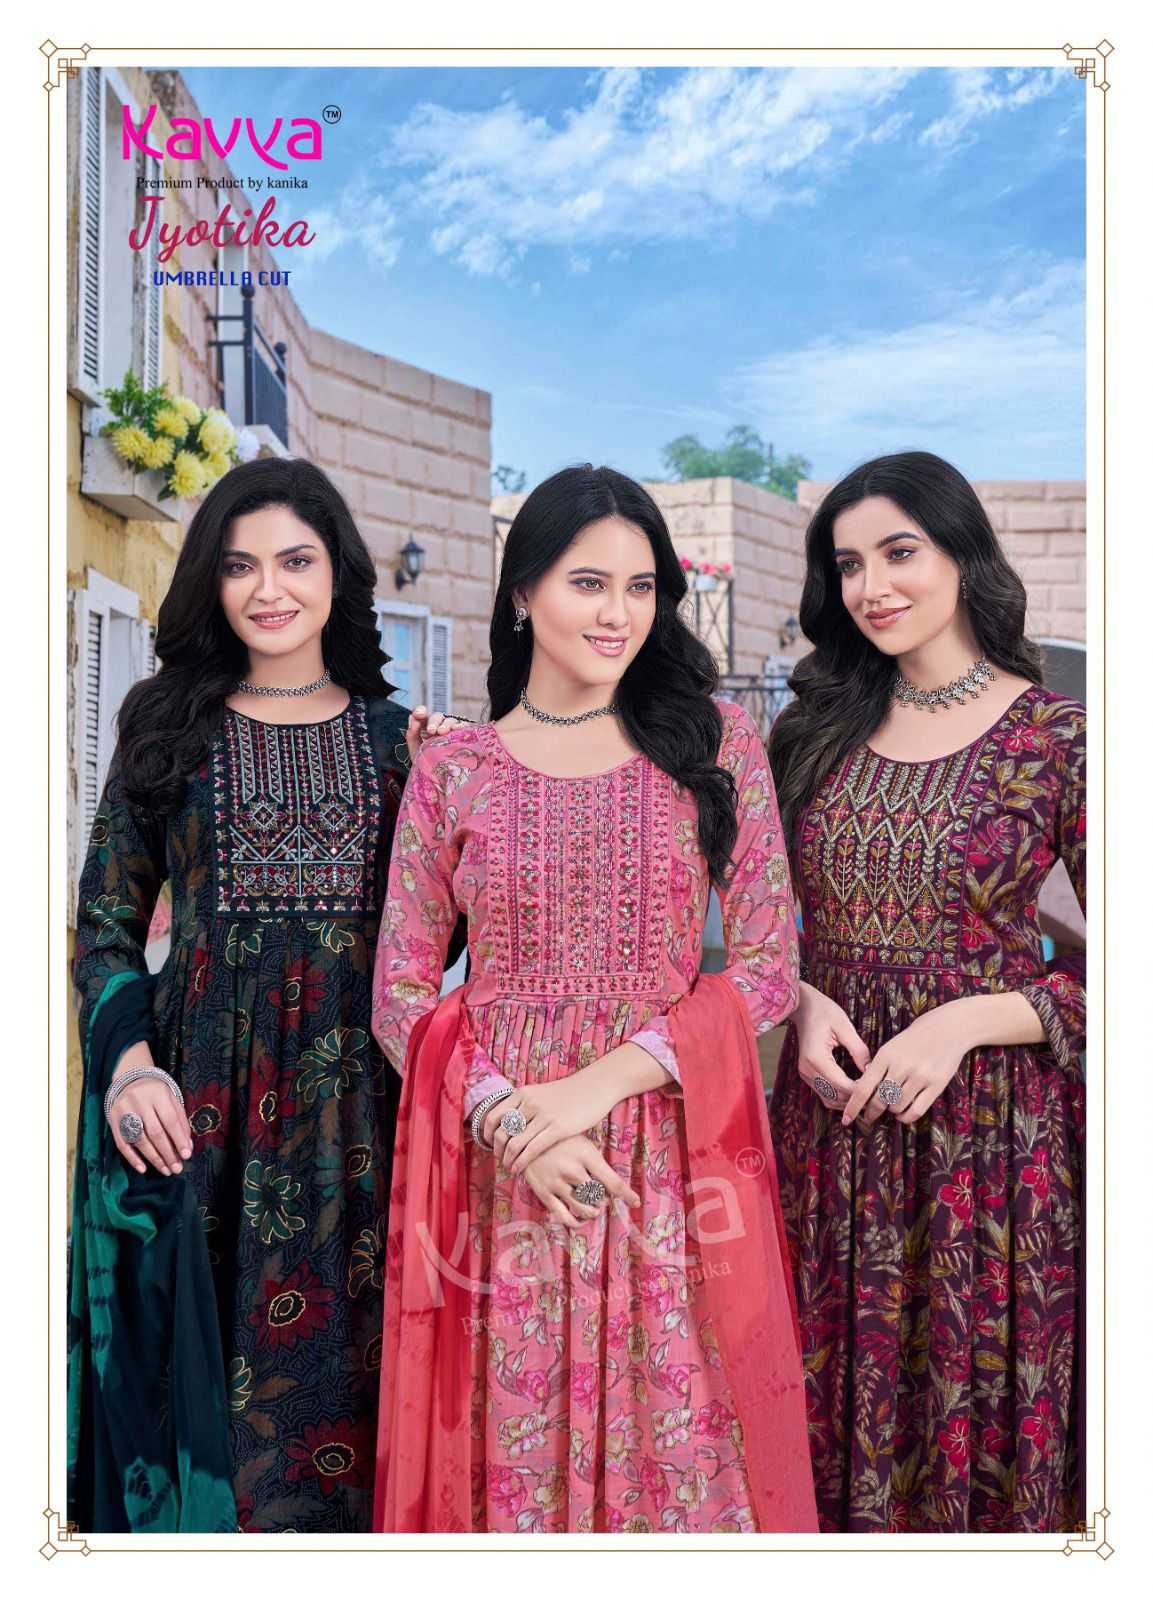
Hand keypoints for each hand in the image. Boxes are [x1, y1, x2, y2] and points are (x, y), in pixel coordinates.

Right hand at [107, 1059, 193, 1176]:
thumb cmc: (155, 1092)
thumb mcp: (171, 1099)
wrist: (129, 1078)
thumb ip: (180, 1120)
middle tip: (176, 1168)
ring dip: (153, 1158)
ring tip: (165, 1170)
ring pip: (139, 1140)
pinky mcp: (112, 1120)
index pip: (170, 1120)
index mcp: (158, 1093)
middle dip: (167, 1153)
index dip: (178, 1139)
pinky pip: (122, 1143)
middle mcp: (139, 1101)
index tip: (186, 1155)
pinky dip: (132, 1158)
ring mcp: (124, 1111)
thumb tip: (187, 1146)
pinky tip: (143, 1168)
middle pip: (155, 1132)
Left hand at [404, 705, 468, 764]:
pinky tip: (458, 729)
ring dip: (446, 724)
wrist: (439, 780)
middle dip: (434, 721)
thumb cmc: (427, 765)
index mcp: (425, 728)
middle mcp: (439, 726)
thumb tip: (413, 719)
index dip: (420, 711)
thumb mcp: (416, 752)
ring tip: (443, 732)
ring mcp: (452, 731)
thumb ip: (412, 735)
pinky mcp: (463, 736)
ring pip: (450, 720)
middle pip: (437, 716)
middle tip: (431, 730)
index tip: (419, 714)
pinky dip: (461, 726)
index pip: (423, 715)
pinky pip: (464, 727)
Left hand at [485, 1073, 617, 1175]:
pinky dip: (521, 1162)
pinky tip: (519, 1169)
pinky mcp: (558, 1128)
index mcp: (522, 1093)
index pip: (493, 1117)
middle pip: (501, 1132)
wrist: (596, 1086)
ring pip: (514, 1143)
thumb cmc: (570, 1093)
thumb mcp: (542, 1093)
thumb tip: (512, 1124)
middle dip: (497, 1151)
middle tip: (500, 1160)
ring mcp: (543, 1115)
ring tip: (509, 1168)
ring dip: (508, 1160)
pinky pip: (532, 1149)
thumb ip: (526, 1105)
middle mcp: (529, 1103)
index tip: (490, 1146)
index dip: (487, 1135)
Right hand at [519, 1134, 640, 1229]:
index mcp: (586, 1154)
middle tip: (602, 1199)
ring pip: (583, 1208)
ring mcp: (557, 1183)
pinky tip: (579, 1220)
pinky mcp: (543, 1193)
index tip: (636, 1202)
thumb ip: (595, 1160)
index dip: (627, 1195)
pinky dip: (574, 1222)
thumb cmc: (558, 1138)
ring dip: (592, 1212)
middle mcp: (573, 1170)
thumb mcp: (580, 1141)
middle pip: (599, 1196)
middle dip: (604, 1201)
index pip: (612, 1181)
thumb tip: (612, 1183)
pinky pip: (563, 1216)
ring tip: (593, 1208)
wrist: (522, 1134)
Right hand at [791, 981, 870, 1110]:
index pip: (842, 1085)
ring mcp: (805, 1074)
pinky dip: (839, 1096)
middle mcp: (808, 1070)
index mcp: (816, 1058)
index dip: (861, 1091)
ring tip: (867, 1094)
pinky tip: (853, 1091)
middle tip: (877, 1093)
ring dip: (848, 1101)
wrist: (802, 1007)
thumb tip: (872, 1071)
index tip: (878, 1088)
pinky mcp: (807, 1074)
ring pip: (830, 1100)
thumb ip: (859, 1050)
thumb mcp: (845, 1026)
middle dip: (856, 1098)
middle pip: (836, 1096)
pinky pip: (825, 1094)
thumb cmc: (823, 1011)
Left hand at [841, 1005, 973, 1128]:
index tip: (846, 1118)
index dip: (853, 1106)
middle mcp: (901, 1067)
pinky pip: (916, 1111)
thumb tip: (864, 1093)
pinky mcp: (936, 1085)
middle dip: (871, 1113)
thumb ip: (878, 1067)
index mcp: (885, 1055)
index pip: (864, 1087)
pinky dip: (906, 1117)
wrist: (947, 1029)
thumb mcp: (891, 1047)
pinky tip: (903, 1114)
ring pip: (897, 1107)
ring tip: (892, 1107)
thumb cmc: (915, 1038)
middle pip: (879, 1100)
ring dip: (891, 1111)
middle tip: (869, 1117)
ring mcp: (920, 1076)